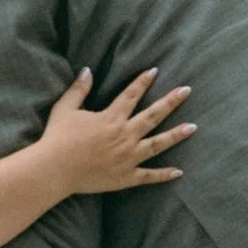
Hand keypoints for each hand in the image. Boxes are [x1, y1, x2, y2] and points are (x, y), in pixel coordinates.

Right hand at [37, 67, 193, 200]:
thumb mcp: (65, 108)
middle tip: (187, 91)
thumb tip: (88, 70)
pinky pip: (149, 176)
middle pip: (153, 116)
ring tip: (193, 127)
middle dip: (171, 102)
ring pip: (157, 144)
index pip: (131, 95)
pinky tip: (178, 171)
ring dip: (176, 135)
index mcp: (111, 118)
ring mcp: (128, 157)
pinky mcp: (126, 177)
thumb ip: (79, 89)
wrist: (55, 169)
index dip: (143, 82)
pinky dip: (164, 174)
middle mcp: (124, 136)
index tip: (155, 71)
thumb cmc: (58, 138)